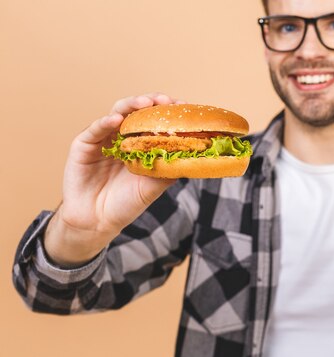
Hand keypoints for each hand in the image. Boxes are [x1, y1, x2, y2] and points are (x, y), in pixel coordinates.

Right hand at [44, 93, 182, 265]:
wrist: (97, 222)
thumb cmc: (125, 204)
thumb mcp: (153, 187)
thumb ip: (168, 169)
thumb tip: (194, 156)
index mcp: (139, 145)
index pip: (154, 122)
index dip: (167, 112)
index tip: (183, 107)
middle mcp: (121, 138)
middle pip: (136, 112)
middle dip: (151, 103)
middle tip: (165, 100)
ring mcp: (102, 139)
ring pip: (116, 113)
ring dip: (131, 105)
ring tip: (144, 102)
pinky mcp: (83, 146)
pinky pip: (94, 129)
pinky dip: (105, 121)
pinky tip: (116, 119)